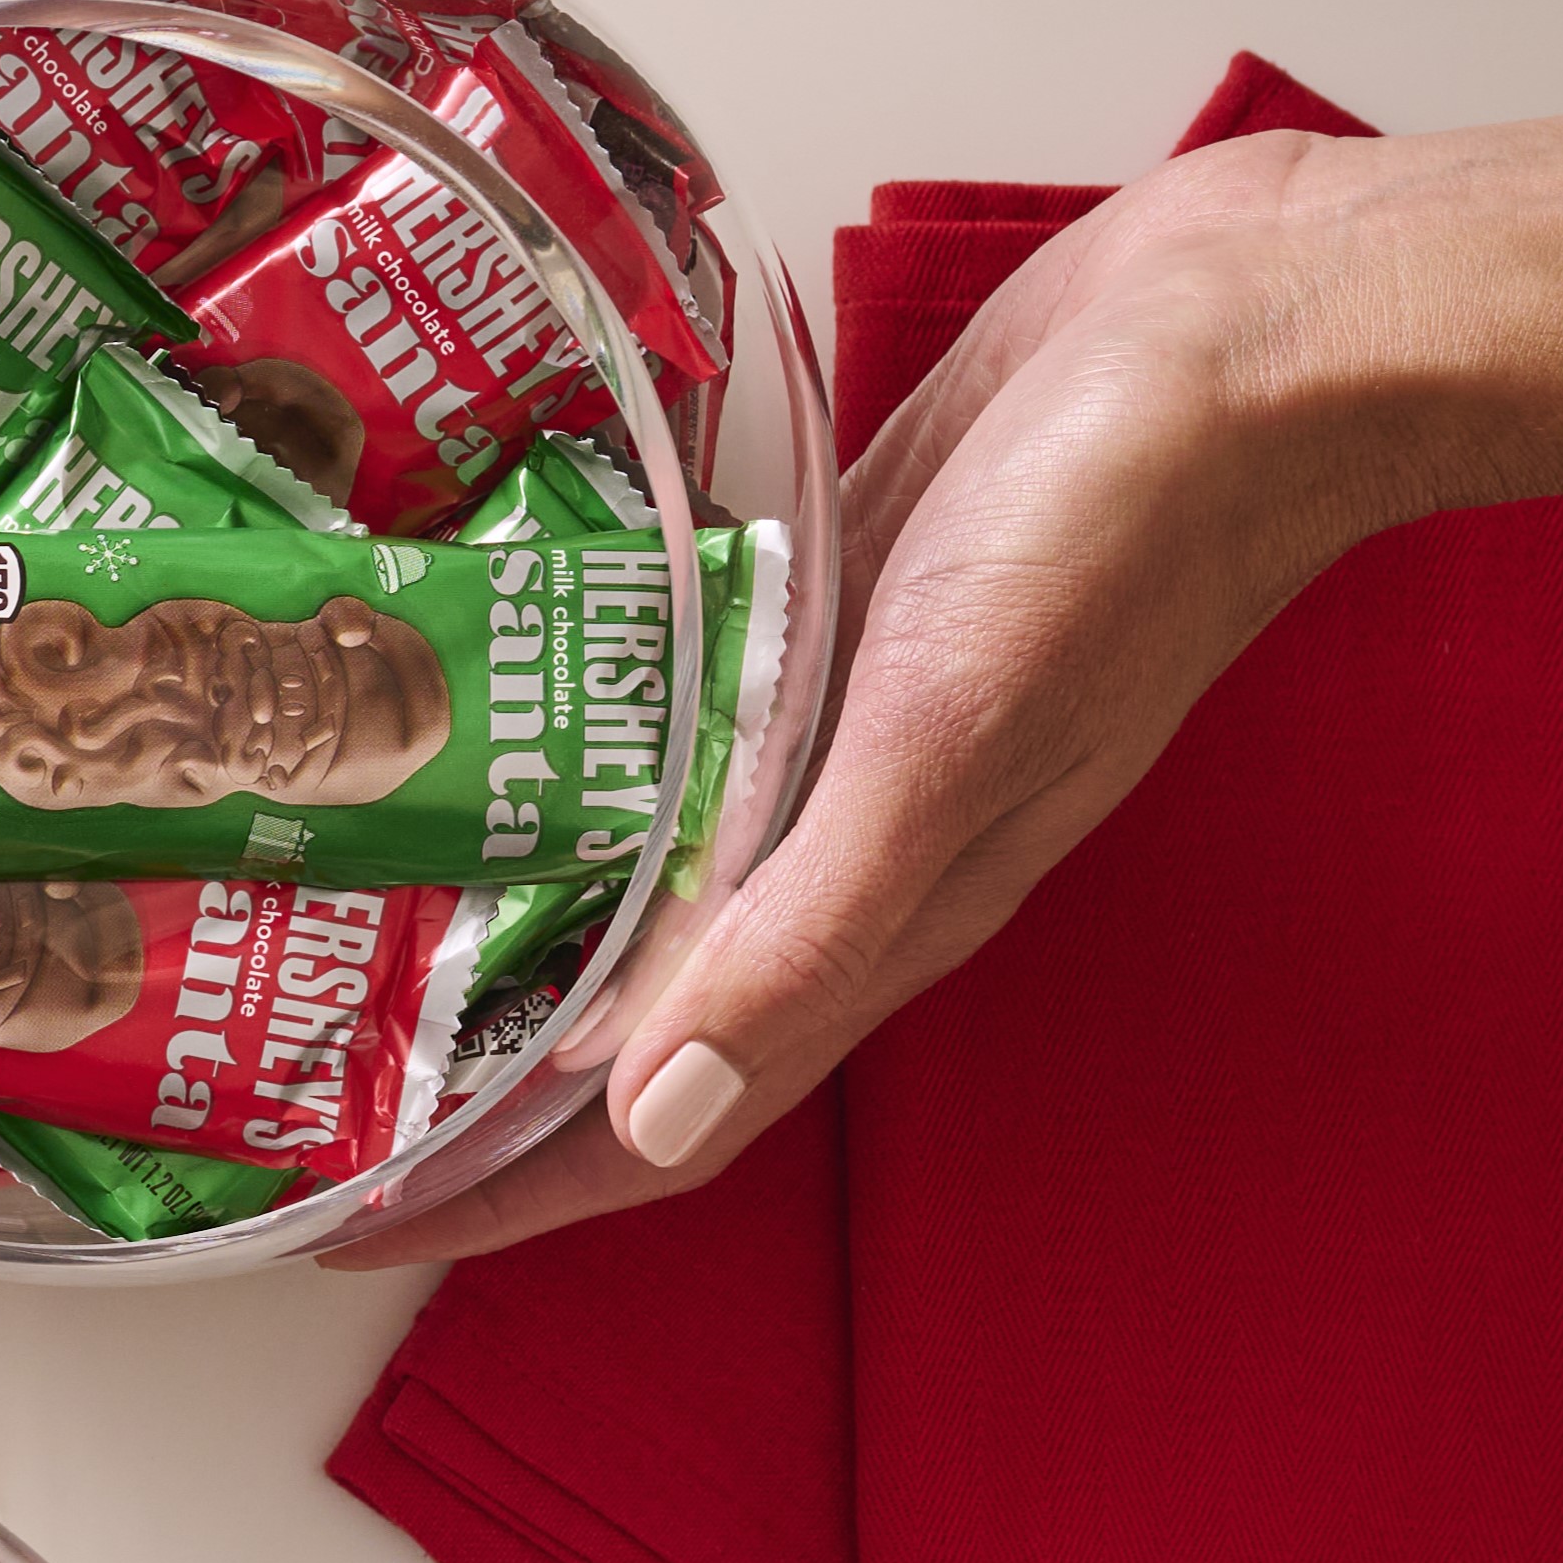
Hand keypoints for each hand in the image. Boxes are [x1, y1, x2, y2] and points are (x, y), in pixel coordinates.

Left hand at [344, 132, 1417, 1258]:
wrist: (1259, 334)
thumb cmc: (1126, 534)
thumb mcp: (942, 746)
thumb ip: (802, 935)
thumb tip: (649, 1115)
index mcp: (864, 924)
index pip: (647, 1127)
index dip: (498, 1196)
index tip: (346, 1229)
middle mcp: (837, 858)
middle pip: (622, 1028)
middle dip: (475, 1086)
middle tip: (303, 1086)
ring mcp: (837, 742)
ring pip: (643, 885)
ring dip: (517, 925)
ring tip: (357, 924)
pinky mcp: (836, 623)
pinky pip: (679, 738)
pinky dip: (584, 767)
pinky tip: (492, 739)